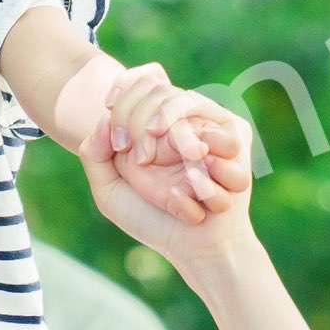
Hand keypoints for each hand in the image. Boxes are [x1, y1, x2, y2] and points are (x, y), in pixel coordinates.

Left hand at [95, 65, 252, 224]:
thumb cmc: (153, 221)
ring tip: (168, 172)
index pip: (136, 84)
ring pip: (184, 101)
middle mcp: (178, 120)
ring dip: (174, 136)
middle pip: (156, 89)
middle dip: (140, 119)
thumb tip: (104, 116)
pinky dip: (203, 157)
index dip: (123, 89)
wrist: (196, 246)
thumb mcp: (109, 192)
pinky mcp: (234, 134)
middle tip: (141, 159)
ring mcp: (207, 124)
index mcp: (149, 126)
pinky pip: (214, 126)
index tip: (113, 125)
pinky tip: (197, 190)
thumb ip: (94, 154)